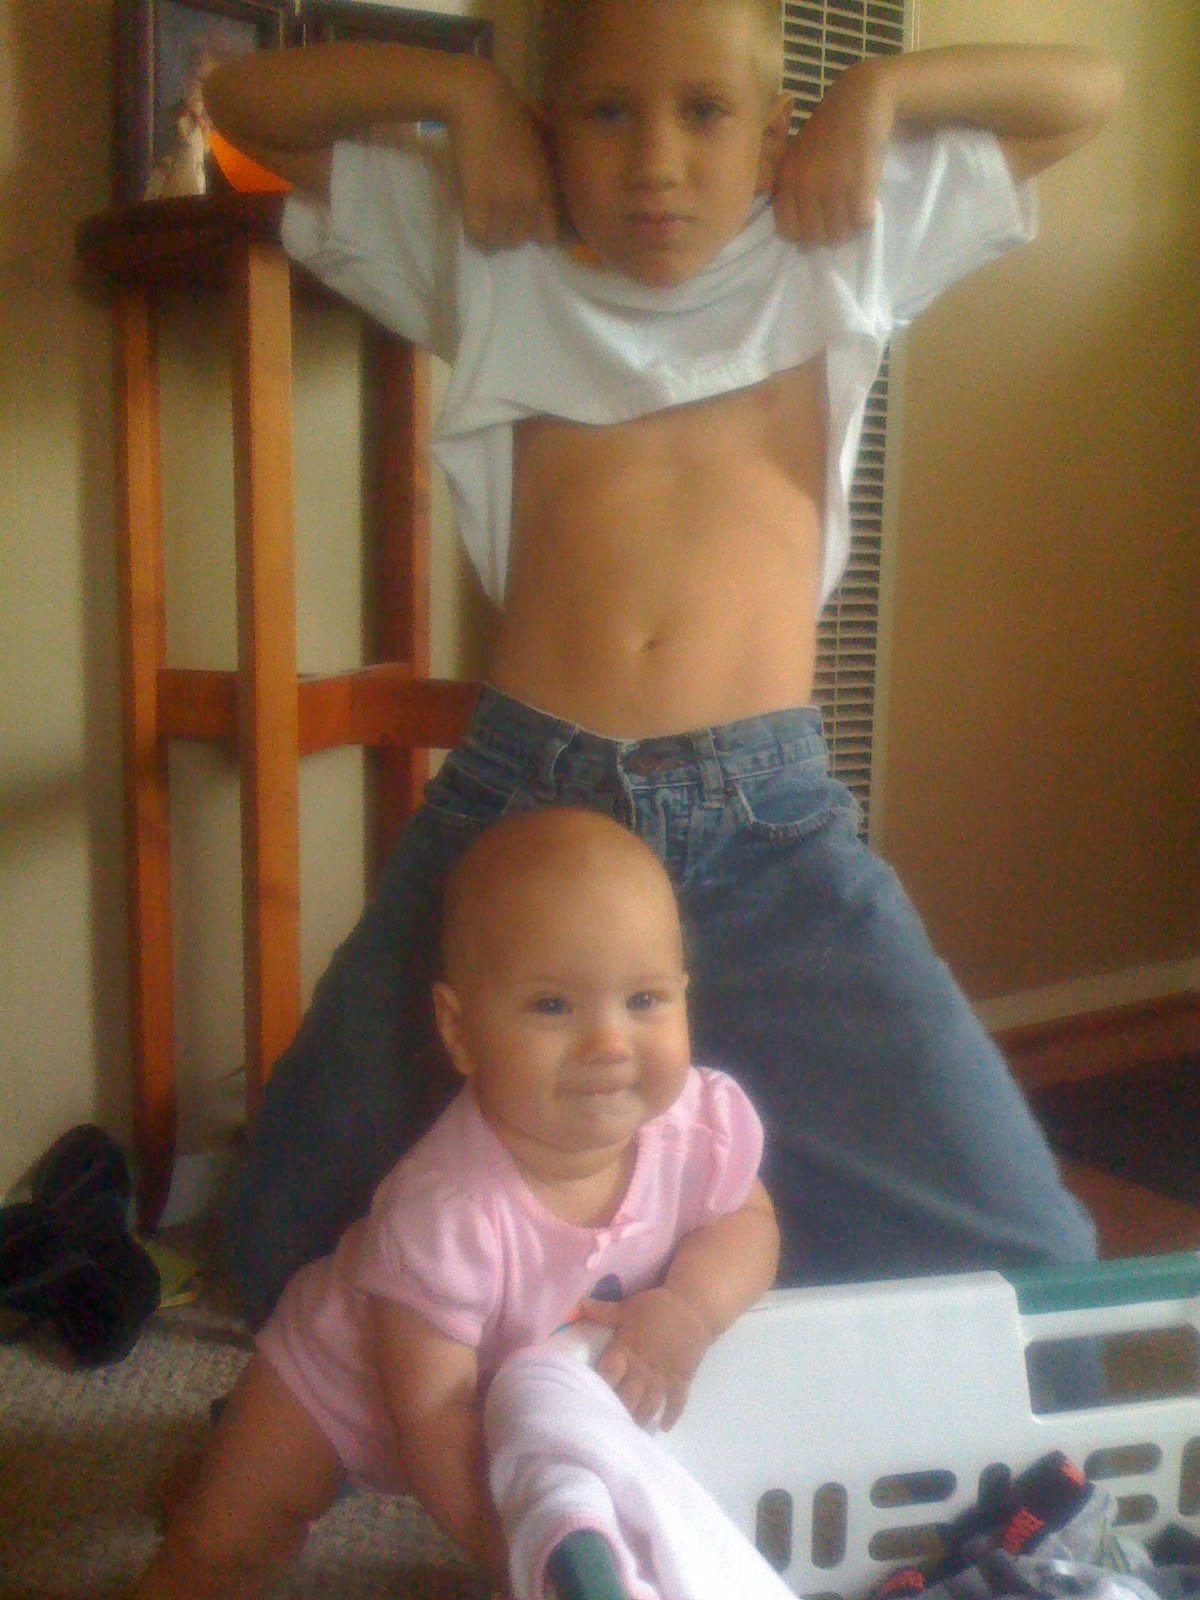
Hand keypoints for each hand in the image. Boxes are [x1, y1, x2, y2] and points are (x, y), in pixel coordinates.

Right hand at [451, 70, 557, 249]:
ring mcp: (503, 202)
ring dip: (492, 235)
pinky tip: (473, 219)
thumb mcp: (542, 149)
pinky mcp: (476, 199)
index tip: (525, 225)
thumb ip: (546, 177)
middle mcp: (529, 201)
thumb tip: (544, 198)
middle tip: (500, 219)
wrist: (479, 101)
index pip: (549, 235)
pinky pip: (478, 235)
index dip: (536, 232)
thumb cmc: (511, 116)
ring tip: (486, 219)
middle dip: (512, 233)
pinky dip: (475, 233)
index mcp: (546, 188)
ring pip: (500, 242)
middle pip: (522, 241)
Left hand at [581, 1288, 712, 1430]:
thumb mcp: (625, 1307)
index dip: (597, 1387)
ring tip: (630, 1429)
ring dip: (640, 1418)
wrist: (693, 1306)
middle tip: (608, 1422)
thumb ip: (599, 1312)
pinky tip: (662, 1428)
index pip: (607, 1374)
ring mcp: (664, 1377)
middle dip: (617, 1410)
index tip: (586, 1397)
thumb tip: (570, 1311)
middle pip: (626, 1397)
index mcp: (626, 1349)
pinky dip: (670, 1417)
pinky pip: (676, 1404)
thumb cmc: (655, 1306)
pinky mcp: (682, 1380)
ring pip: (649, 1405)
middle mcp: (643, 1368)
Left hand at [772, 57, 895, 244]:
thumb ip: (792, 186)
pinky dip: (865, 218)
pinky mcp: (860, 182)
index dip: (804, 234)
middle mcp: (805, 185)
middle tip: (839, 219)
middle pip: (815, 238)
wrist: (860, 97)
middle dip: (828, 235)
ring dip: (848, 228)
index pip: (788, 231)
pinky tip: (866, 202)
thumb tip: (796, 230)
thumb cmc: (829, 127)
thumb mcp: (797, 154)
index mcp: (787, 179)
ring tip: (853, 210)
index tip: (817, 224)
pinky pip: (861, 221)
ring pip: (839, 233)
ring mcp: (832, 185)